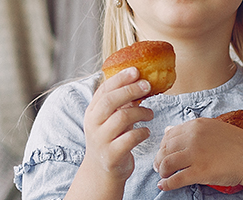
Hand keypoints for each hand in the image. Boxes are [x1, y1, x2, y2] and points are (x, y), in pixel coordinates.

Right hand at [82, 67, 154, 181]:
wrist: (102, 172)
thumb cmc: (111, 139)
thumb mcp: (111, 119)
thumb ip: (121, 103)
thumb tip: (141, 81)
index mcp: (92, 112)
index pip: (103, 90)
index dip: (119, 79)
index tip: (136, 70)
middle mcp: (93, 125)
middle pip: (110, 101)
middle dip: (130, 90)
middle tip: (147, 85)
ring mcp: (101, 140)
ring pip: (122, 118)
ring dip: (141, 112)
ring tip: (150, 113)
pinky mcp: (112, 155)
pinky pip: (130, 138)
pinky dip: (142, 132)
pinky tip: (147, 132)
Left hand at [152, 118, 242, 191]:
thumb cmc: (237, 144)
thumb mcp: (214, 128)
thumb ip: (192, 129)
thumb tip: (168, 130)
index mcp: (197, 125)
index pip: (169, 135)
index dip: (163, 146)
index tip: (163, 154)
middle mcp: (194, 137)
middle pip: (165, 149)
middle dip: (159, 159)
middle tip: (159, 168)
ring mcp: (196, 154)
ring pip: (166, 163)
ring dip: (161, 171)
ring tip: (163, 176)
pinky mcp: (200, 172)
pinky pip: (176, 179)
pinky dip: (166, 184)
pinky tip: (164, 186)